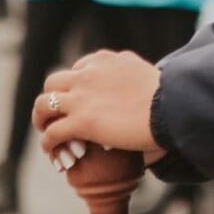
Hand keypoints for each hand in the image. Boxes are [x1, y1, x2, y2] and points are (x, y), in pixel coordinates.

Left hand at [34, 51, 161, 167]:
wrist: (172, 107)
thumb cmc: (167, 95)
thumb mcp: (144, 71)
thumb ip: (130, 70)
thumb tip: (133, 73)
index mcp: (104, 60)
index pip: (78, 69)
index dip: (75, 87)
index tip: (79, 101)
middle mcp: (88, 74)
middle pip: (53, 83)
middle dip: (51, 99)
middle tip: (55, 116)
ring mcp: (82, 97)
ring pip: (43, 105)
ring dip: (41, 120)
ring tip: (47, 132)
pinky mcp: (82, 121)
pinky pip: (52, 133)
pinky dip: (49, 144)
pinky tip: (56, 154)